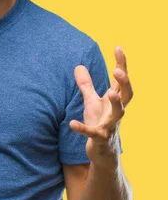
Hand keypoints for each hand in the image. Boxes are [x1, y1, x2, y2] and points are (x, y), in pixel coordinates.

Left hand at [69, 47, 133, 161]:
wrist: (103, 152)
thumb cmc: (100, 123)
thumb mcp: (92, 102)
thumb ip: (86, 85)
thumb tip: (78, 66)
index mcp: (115, 101)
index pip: (121, 80)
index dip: (121, 64)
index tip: (118, 47)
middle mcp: (116, 111)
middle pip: (127, 95)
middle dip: (125, 82)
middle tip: (118, 70)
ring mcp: (111, 125)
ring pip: (119, 114)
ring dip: (116, 103)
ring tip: (110, 92)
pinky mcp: (101, 139)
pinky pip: (93, 134)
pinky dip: (83, 128)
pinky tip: (72, 123)